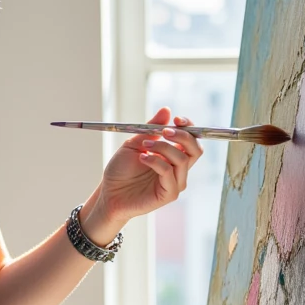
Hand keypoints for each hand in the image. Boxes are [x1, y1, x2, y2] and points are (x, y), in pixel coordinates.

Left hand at [97, 106, 202, 226]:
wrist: (109, 193)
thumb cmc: (121, 170)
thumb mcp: (135, 143)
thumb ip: (151, 128)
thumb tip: (167, 110)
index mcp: (173, 156)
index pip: (192, 141)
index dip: (189, 128)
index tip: (177, 119)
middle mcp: (177, 169)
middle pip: (195, 150)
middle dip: (183, 136)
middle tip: (164, 131)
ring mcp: (174, 182)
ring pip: (182, 159)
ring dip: (163, 148)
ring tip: (145, 146)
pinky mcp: (169, 194)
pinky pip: (169, 173)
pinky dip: (156, 162)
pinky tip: (142, 159)